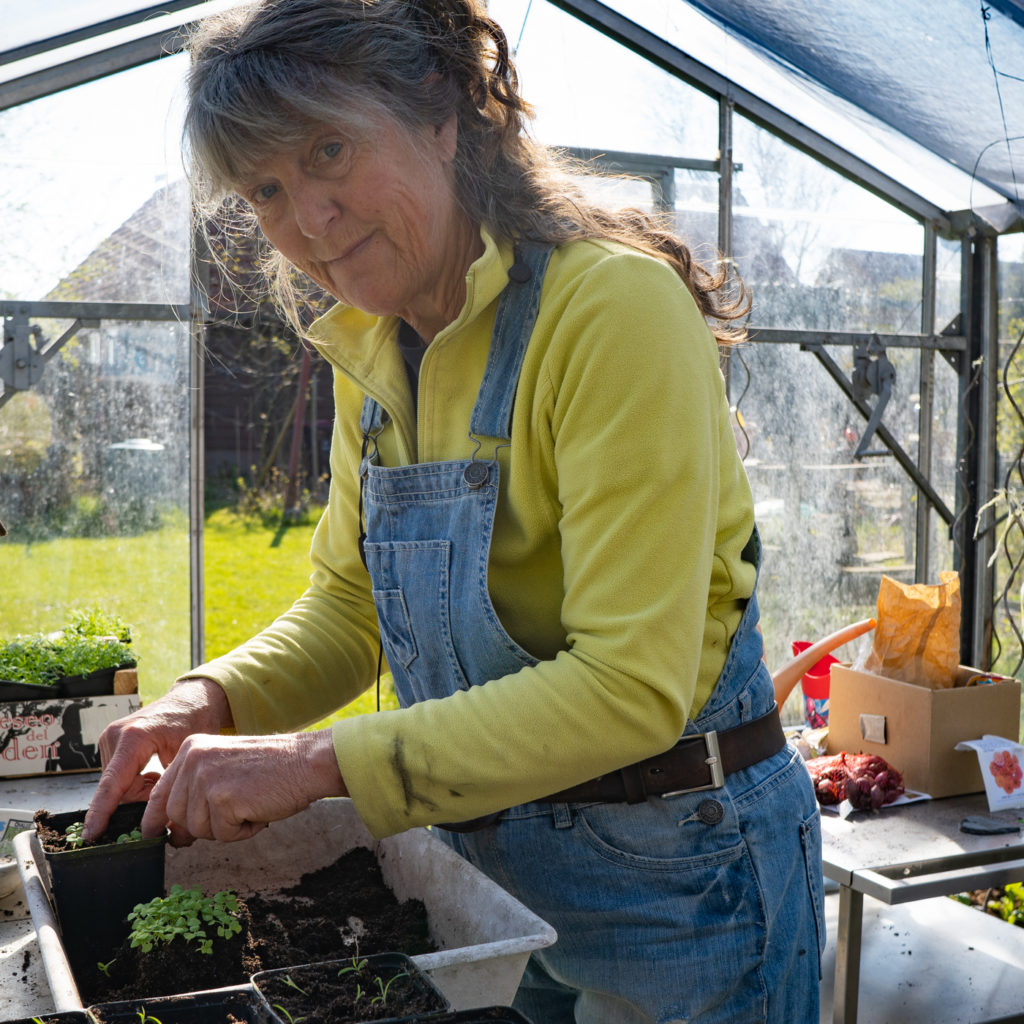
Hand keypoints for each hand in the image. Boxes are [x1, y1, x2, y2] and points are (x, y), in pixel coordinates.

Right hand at [83, 678, 231, 841]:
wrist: (193, 699)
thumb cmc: (195, 721)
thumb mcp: (186, 756)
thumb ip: (169, 787)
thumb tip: (161, 822)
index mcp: (134, 737)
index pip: (112, 784)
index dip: (101, 812)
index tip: (90, 835)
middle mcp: (115, 736)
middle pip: (116, 790)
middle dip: (139, 797)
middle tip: (164, 785)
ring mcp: (109, 738)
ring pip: (116, 786)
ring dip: (137, 790)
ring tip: (159, 775)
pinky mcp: (110, 743)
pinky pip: (117, 778)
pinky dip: (134, 782)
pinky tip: (152, 772)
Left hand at [141, 730, 345, 844]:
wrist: (305, 762)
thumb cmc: (272, 769)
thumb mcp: (224, 768)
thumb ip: (196, 790)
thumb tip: (173, 832)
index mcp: (191, 749)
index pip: (159, 793)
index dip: (156, 820)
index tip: (153, 835)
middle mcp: (192, 759)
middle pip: (176, 816)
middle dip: (204, 824)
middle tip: (235, 811)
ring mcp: (206, 778)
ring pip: (198, 830)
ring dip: (226, 828)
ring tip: (251, 805)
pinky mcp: (222, 798)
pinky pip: (222, 835)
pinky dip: (242, 831)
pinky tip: (258, 810)